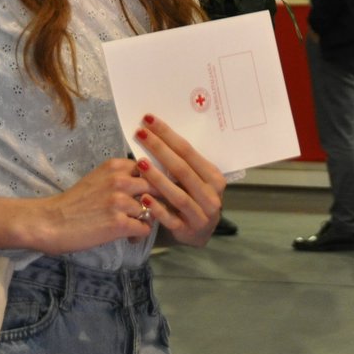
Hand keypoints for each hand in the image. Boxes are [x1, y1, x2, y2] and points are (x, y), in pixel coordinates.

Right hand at [32, 158, 153, 252]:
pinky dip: (139, 234)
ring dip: (145, 220)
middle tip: (147, 212)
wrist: (50, 222)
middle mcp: (120, 180)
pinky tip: (128, 237)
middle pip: (157, 188)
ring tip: (132, 227)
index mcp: (115, 166)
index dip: (152, 183)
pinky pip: (145, 228)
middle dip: (156, 201)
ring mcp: (121, 202)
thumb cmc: (72, 202)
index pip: (150, 169)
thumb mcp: (97, 179)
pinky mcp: (119, 224)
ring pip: (152, 210)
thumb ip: (120, 178)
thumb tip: (146, 185)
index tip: (149, 193)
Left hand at [133, 114, 225, 245]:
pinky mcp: (188, 231)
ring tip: (139, 163)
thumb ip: (183, 164)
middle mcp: (211, 195)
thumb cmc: (194, 199)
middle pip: (182, 169)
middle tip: (140, 134)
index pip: (189, 152)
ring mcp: (201, 214)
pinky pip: (171, 218)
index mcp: (214, 177)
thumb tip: (156, 135)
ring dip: (158, 178)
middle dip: (160, 149)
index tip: (149, 121)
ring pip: (178, 194)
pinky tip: (144, 198)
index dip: (168, 135)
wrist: (200, 232)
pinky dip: (158, 208)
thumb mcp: (196, 180)